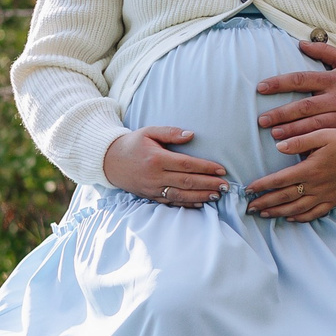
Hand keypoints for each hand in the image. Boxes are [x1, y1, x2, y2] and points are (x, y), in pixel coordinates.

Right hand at [102, 126, 228, 207]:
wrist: (109, 161)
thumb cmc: (132, 144)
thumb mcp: (149, 132)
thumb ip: (170, 132)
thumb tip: (191, 135)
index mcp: (156, 159)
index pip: (186, 164)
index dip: (206, 168)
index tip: (221, 169)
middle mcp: (155, 176)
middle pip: (187, 182)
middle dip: (208, 184)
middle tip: (226, 186)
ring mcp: (152, 189)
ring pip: (181, 195)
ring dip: (201, 196)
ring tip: (218, 195)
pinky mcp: (150, 196)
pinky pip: (171, 202)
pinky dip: (187, 204)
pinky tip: (201, 203)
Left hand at [245, 129, 335, 221]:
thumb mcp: (323, 134)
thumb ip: (299, 141)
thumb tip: (278, 146)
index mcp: (311, 169)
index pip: (280, 180)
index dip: (262, 185)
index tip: (248, 189)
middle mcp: (317, 185)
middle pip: (285, 197)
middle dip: (265, 203)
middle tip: (249, 207)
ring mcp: (326, 195)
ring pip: (297, 208)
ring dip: (278, 212)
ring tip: (263, 214)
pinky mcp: (334, 199)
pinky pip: (314, 213)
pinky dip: (300, 217)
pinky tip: (289, 217)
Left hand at [255, 41, 335, 136]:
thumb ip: (324, 51)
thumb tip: (301, 44)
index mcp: (333, 80)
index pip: (301, 79)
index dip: (280, 83)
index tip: (261, 88)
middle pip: (304, 106)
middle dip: (282, 113)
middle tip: (262, 120)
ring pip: (313, 125)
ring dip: (292, 131)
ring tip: (274, 135)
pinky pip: (325, 139)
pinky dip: (309, 144)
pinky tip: (295, 149)